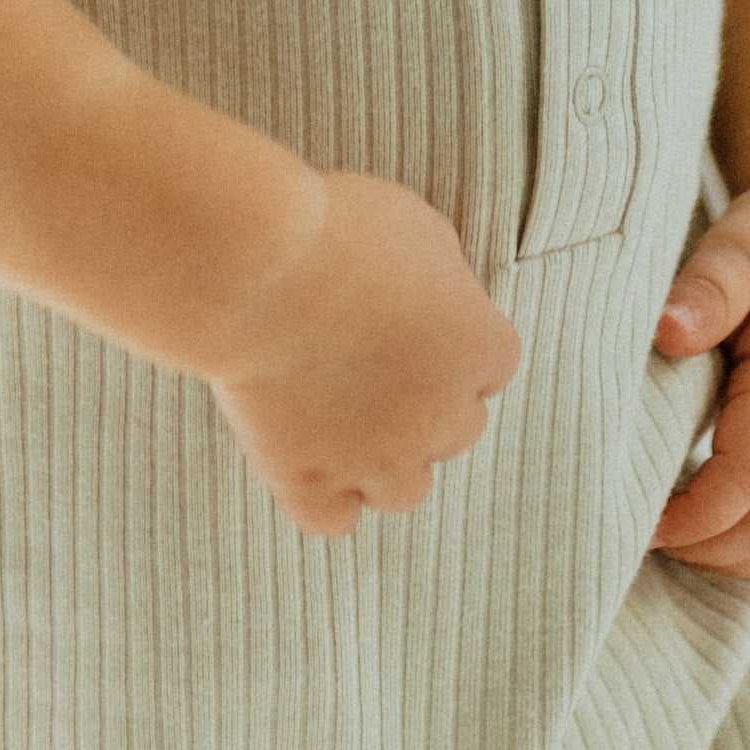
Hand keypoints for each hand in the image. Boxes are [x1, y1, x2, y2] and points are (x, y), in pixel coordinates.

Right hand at [202, 171, 524, 534]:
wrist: (257, 269)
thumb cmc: (336, 232)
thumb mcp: (421, 229)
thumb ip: (446, 279)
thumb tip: (441, 301)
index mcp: (479, 350)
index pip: (491, 368)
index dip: (451, 347)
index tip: (413, 327)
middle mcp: (441, 416)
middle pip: (455, 430)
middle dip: (422, 402)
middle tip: (369, 363)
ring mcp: (375, 458)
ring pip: (405, 489)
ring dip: (384, 461)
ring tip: (343, 423)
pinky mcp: (309, 481)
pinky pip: (334, 520)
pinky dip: (324, 498)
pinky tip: (307, 464)